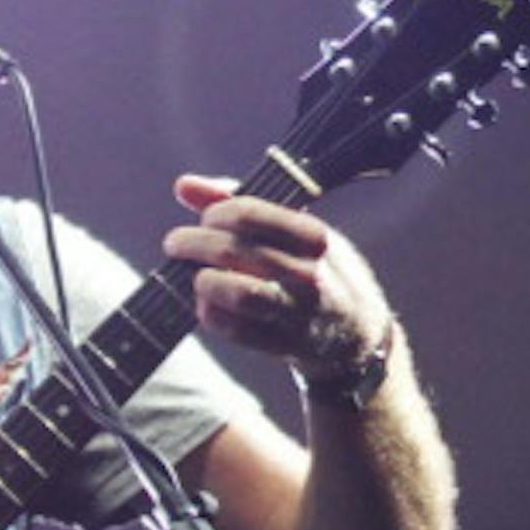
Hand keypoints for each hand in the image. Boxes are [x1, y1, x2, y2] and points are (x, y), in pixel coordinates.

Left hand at [161, 175, 392, 377]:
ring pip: (238, 294)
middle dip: (194, 243)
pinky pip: (234, 329)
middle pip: (234, 252)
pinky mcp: (283, 345)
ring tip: (196, 275)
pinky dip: (210, 313)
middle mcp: (309, 274)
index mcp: (314, 237)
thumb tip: (183, 185)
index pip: (249, 214)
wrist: (353, 332)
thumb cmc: (314, 268)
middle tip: (176, 244)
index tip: (205, 218)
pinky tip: (207, 302)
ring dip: (204, 281)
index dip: (215, 213)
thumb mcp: (295, 230)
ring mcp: (297, 313)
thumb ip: (239, 204)